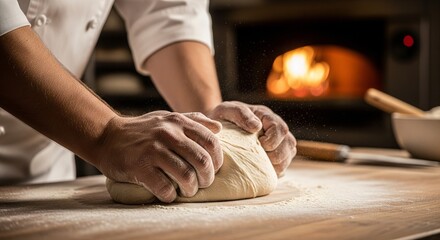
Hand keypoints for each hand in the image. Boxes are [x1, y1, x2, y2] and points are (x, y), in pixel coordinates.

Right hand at [95, 111, 222, 202]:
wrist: (107, 137)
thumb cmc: (142, 130)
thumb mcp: (168, 118)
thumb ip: (194, 120)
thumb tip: (219, 127)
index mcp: (178, 122)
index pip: (211, 142)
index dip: (217, 159)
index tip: (213, 169)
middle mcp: (168, 134)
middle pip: (202, 161)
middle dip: (207, 178)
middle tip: (203, 183)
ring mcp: (153, 150)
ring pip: (186, 176)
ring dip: (191, 189)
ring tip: (187, 191)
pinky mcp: (140, 167)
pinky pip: (164, 188)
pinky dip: (171, 195)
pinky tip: (169, 194)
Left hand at [207, 101, 296, 176]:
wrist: (216, 130)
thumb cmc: (223, 119)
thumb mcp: (227, 110)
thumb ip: (241, 113)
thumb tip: (256, 126)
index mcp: (266, 116)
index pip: (280, 128)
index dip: (273, 139)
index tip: (260, 144)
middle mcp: (275, 129)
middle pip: (289, 143)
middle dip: (277, 154)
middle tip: (260, 157)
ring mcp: (277, 143)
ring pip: (289, 155)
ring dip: (278, 163)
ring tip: (261, 165)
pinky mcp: (274, 157)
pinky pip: (283, 166)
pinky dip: (275, 170)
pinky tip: (261, 170)